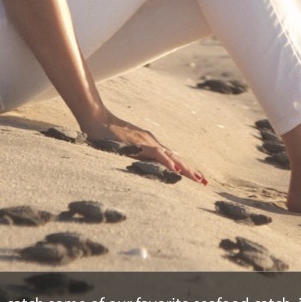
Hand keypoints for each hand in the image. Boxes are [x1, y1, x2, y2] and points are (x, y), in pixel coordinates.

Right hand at [79, 110, 207, 184]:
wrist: (96, 119)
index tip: (194, 178)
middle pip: (175, 158)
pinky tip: (175, 170)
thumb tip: (135, 164)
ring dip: (185, 169)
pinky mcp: (139, 142)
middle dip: (190, 171)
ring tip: (197, 180)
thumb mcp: (123, 147)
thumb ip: (131, 154)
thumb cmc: (106, 134)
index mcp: (149, 144)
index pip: (170, 158)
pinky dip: (167, 162)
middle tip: (204, 182)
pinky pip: (156, 154)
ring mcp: (147, 141)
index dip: (183, 168)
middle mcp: (152, 142)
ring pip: (170, 157)